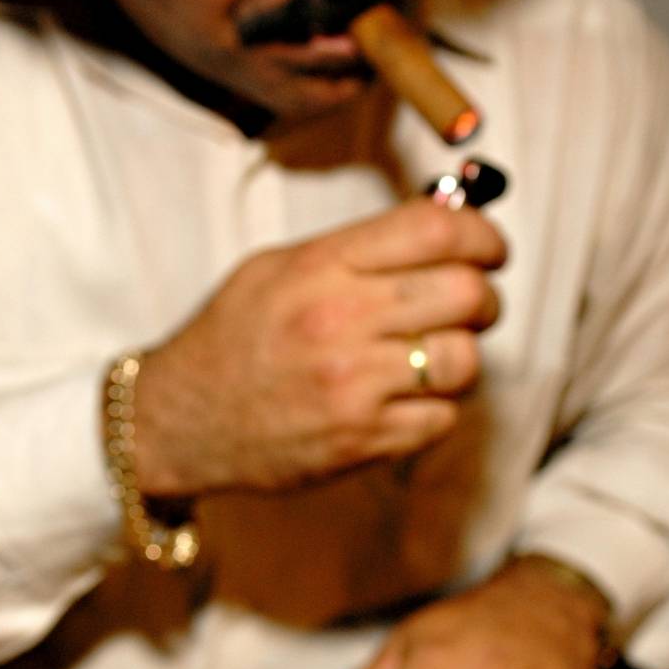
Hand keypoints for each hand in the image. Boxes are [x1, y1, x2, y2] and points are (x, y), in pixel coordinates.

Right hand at [128, 198, 504, 494]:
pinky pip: (442, 418)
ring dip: (462, 357)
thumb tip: (442, 227)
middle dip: (483, 297)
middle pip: (466, 293)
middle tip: (472, 304)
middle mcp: (340, 322)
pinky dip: (436, 409)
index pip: (436, 230)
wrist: (179, 421)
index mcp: (322, 267)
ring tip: (436, 356)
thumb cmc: (233, 339)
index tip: (489, 249)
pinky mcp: (362, 441)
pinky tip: (406, 400)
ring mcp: (354, 386)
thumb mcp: (277, 267)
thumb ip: (355, 248)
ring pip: (465, 360)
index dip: (482, 235)